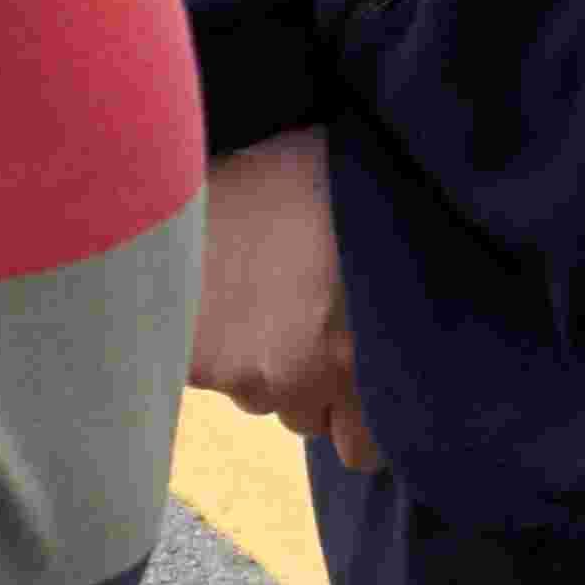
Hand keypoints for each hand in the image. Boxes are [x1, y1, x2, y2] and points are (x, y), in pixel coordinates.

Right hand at [189, 128, 375, 473]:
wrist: (229, 134)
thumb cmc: (323, 178)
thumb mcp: (385, 247)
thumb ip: (388, 324)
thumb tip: (406, 367)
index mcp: (350, 356)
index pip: (360, 450)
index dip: (363, 416)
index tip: (363, 386)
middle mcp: (286, 378)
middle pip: (302, 414)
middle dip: (310, 375)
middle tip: (307, 306)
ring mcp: (226, 369)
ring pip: (250, 390)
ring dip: (257, 354)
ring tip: (262, 283)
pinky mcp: (178, 352)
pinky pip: (203, 368)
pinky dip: (209, 339)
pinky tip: (221, 284)